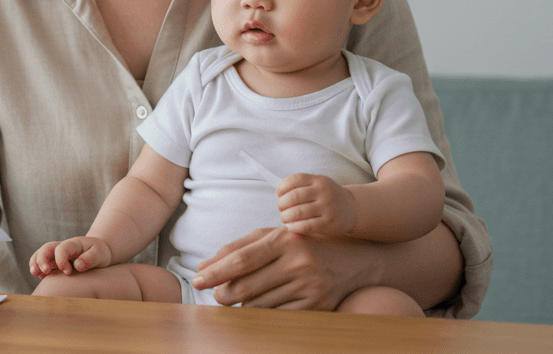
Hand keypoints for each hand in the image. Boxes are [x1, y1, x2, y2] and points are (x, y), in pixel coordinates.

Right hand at [29, 236, 111, 277]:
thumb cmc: (99, 253)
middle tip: (44, 271)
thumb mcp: (100, 254)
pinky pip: (42, 264)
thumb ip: (90, 258)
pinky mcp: (54, 264)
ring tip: (34, 273)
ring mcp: (56, 256)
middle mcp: (61, 248)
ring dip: (35, 263)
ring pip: (40, 255)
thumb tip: (77, 266)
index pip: (61, 248)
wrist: (97, 253)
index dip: (61, 260)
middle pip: (46, 249)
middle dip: (42, 259)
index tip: (67, 272)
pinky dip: (38, 269)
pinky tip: (39, 277)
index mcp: (72, 244)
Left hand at [192, 227, 380, 309]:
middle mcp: (300, 264)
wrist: (356, 259)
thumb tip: (204, 266)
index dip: (216, 271)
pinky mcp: (318, 307)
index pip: (242, 259)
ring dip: (240, 305)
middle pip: (247, 286)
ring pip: (258, 305)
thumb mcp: (274, 235)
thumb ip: (239, 247)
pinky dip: (261, 314)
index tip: (196, 279)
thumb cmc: (304, 243)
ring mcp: (310, 287)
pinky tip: (257, 306)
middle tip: (215, 293)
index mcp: (286, 240)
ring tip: (236, 297)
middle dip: (223, 293)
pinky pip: (276, 316)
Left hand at [276, 173, 356, 236]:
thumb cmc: (328, 197)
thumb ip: (301, 186)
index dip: (282, 187)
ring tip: (284, 218)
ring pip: (298, 212)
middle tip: (280, 208)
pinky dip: (294, 227)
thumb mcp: (318, 185)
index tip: (278, 194)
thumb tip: (279, 194)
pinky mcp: (329, 223)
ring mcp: (328, 207)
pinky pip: (306, 225)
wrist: (352, 209)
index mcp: (319, 180)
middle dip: (281, 204)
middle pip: (294, 196)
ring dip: (285, 216)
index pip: (295, 179)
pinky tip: (291, 227)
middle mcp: (324, 191)